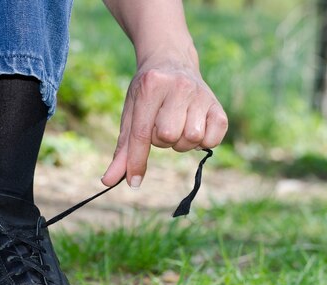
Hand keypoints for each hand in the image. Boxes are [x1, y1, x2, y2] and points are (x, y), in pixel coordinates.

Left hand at [101, 57, 227, 187]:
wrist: (171, 59)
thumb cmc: (146, 93)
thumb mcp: (130, 113)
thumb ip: (122, 149)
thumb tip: (108, 181)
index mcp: (151, 86)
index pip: (142, 133)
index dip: (136, 162)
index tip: (133, 183)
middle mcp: (179, 87)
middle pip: (168, 137)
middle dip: (161, 140)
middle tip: (160, 124)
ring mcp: (201, 94)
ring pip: (191, 139)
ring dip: (180, 142)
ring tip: (177, 125)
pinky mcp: (218, 105)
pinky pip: (212, 140)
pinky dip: (202, 142)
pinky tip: (194, 127)